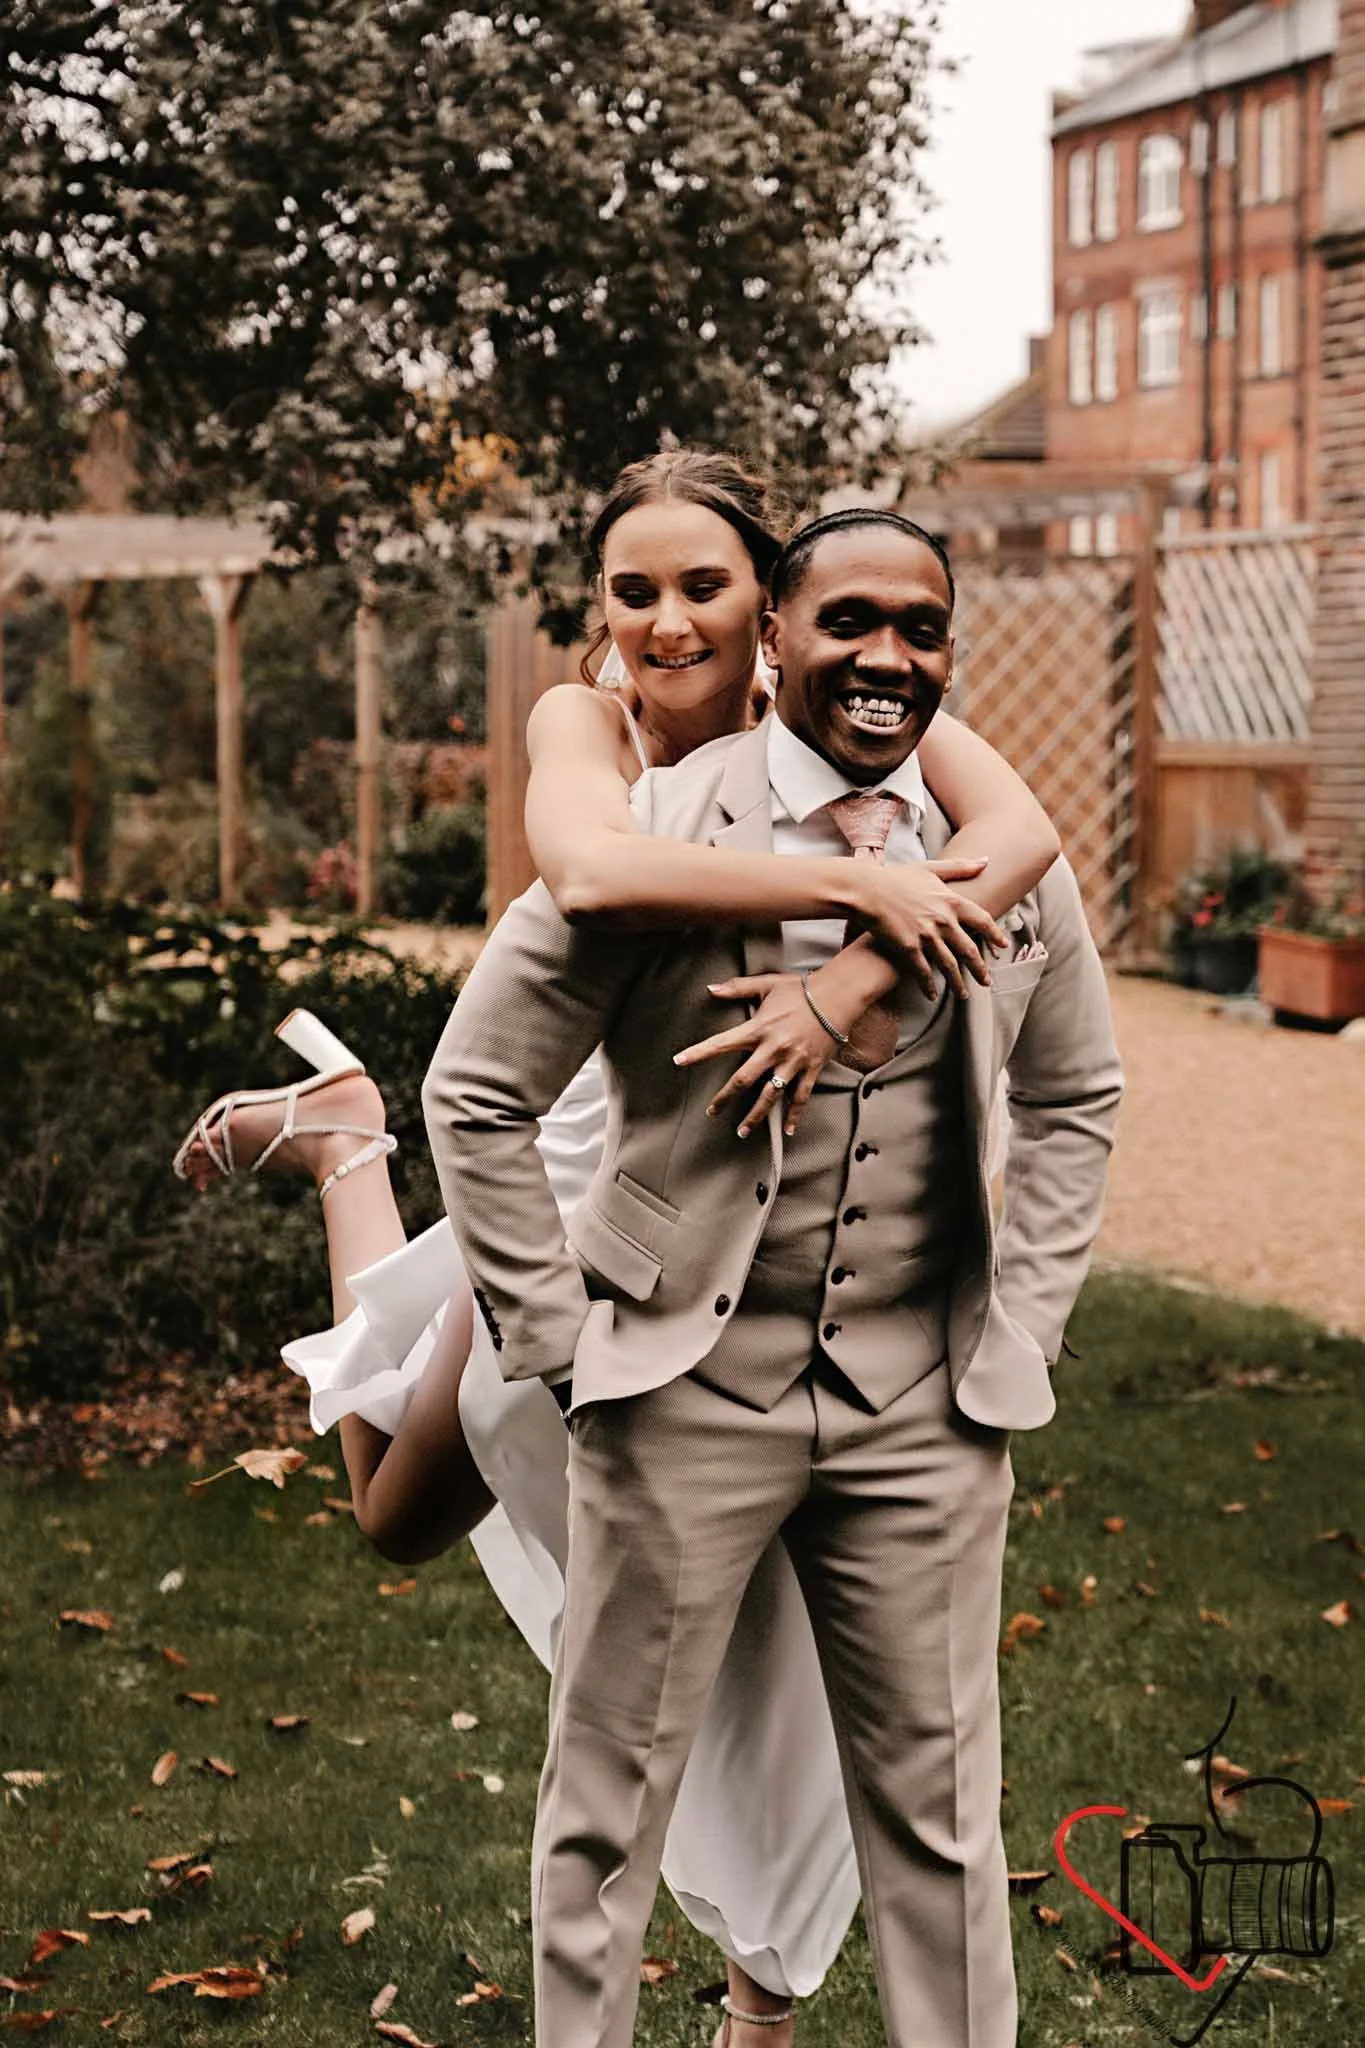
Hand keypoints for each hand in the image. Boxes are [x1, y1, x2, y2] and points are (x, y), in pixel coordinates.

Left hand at [673, 973, 839, 1138]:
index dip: (699, 1053)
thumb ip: (737, 988)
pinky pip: (802, 1097)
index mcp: (759, 1029)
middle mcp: (774, 1049)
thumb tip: (710, 988)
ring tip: (742, 1132)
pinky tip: (789, 1130)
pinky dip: (796, 1115)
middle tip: (711, 1113)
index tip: (679, 1061)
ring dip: (756, 1116)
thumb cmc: (801, 989)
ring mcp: (793, 1062)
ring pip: (771, 1095)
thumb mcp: (767, 984)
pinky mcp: (811, 1069)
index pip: (722, 1043)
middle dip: (724, 1098)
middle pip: (743, 1080)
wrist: (839, 996)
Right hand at [855, 857, 1006, 999]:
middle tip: (986, 982)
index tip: (1002, 946)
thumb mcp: (930, 868)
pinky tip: (933, 996)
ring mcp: (927, 936)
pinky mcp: (909, 948)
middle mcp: (944, 921)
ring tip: (964, 995)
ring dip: (958, 983)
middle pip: (970, 950)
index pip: (983, 920)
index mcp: (952, 901)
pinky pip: (924, 972)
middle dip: (980, 969)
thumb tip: (985, 861)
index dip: (994, 935)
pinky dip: (929, 986)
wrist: (867, 889)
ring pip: (950, 965)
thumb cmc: (897, 877)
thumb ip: (960, 867)